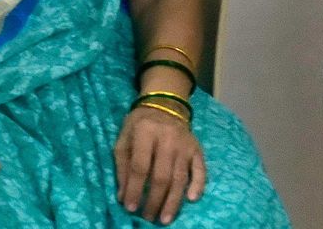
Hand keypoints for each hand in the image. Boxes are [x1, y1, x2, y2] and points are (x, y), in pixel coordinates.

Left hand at [116, 103, 206, 224]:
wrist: (165, 105)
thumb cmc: (140, 124)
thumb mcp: (123, 138)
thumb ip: (122, 166)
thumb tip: (123, 196)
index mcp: (145, 132)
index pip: (140, 166)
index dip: (135, 189)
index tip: (130, 207)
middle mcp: (167, 138)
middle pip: (162, 176)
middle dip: (154, 201)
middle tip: (148, 217)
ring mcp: (185, 145)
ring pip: (180, 178)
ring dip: (173, 202)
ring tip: (164, 219)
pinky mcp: (197, 150)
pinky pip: (200, 170)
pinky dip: (198, 186)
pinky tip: (192, 200)